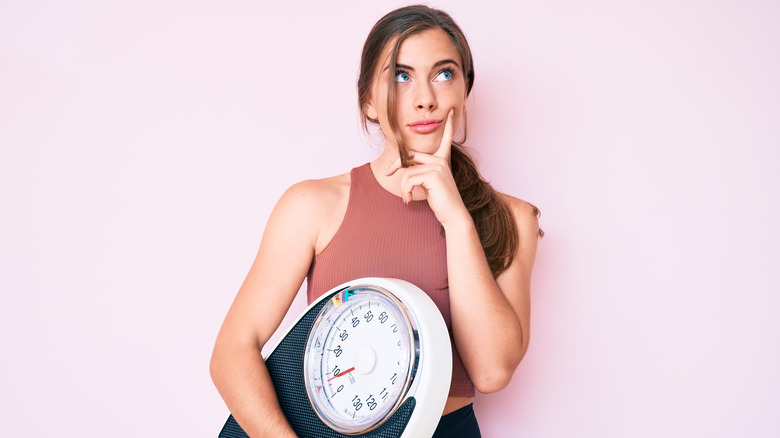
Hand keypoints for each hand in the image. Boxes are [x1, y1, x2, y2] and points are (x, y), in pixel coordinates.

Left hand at [385, 109, 470, 226]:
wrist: (452, 214)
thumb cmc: (440, 201)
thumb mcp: (428, 183)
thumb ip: (419, 171)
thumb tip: (403, 166)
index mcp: (442, 160)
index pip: (446, 139)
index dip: (449, 126)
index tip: (452, 112)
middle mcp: (441, 160)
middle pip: (410, 155)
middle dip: (395, 164)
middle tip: (387, 173)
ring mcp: (438, 166)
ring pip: (407, 171)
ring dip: (403, 187)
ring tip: (407, 198)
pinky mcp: (433, 174)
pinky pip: (408, 179)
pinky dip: (405, 191)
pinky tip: (409, 199)